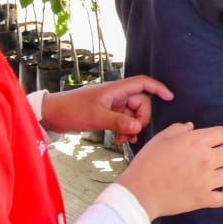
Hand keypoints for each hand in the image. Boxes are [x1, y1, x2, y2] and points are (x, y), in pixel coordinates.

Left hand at [41, 75, 171, 143]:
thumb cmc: (71, 110)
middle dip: (141, 119)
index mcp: (116, 89)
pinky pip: (123, 120)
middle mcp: (116, 95)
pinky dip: (125, 130)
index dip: (158, 88)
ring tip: (125, 141)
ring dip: (132, 127)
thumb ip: (119, 122)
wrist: (52, 114)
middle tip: (132, 133)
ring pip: (132, 114)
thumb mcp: (96, 117)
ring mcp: (111, 105)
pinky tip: (120, 140)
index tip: (170, 97)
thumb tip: (138, 128)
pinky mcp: (106, 114)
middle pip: (141, 102)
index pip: (143, 83)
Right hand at [118, 123, 222, 218]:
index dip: (220, 135)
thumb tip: (191, 127)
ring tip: (220, 169)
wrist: (139, 191)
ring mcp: (206, 181)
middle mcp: (206, 159)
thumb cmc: (147, 162)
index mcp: (196, 141)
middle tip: (221, 153)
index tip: (215, 141)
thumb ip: (179, 129)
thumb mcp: (161, 137)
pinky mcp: (203, 199)